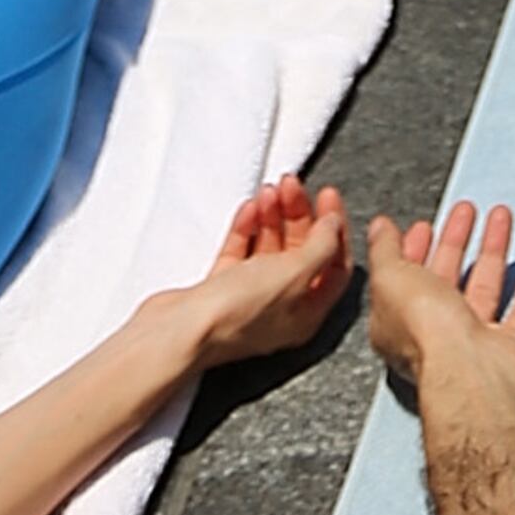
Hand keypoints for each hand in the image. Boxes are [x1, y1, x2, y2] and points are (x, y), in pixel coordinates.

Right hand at [181, 173, 351, 365]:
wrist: (179, 330)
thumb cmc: (237, 312)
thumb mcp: (295, 274)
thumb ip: (321, 246)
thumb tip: (333, 226)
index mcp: (307, 313)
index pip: (334, 265)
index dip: (335, 228)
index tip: (327, 196)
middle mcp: (281, 308)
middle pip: (301, 253)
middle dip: (298, 214)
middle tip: (291, 185)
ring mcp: (249, 299)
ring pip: (269, 249)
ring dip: (272, 216)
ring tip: (269, 191)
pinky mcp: (220, 290)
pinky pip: (240, 252)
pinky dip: (247, 228)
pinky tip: (249, 209)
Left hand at [363, 192, 514, 411]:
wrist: (468, 371)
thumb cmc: (425, 332)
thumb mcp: (390, 278)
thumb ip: (385, 251)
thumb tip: (379, 228)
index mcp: (399, 320)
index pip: (406, 276)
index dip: (415, 248)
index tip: (426, 225)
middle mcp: (435, 333)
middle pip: (447, 278)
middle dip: (456, 240)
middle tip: (465, 213)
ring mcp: (473, 341)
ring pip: (484, 287)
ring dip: (492, 250)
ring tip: (500, 219)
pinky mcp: (508, 349)